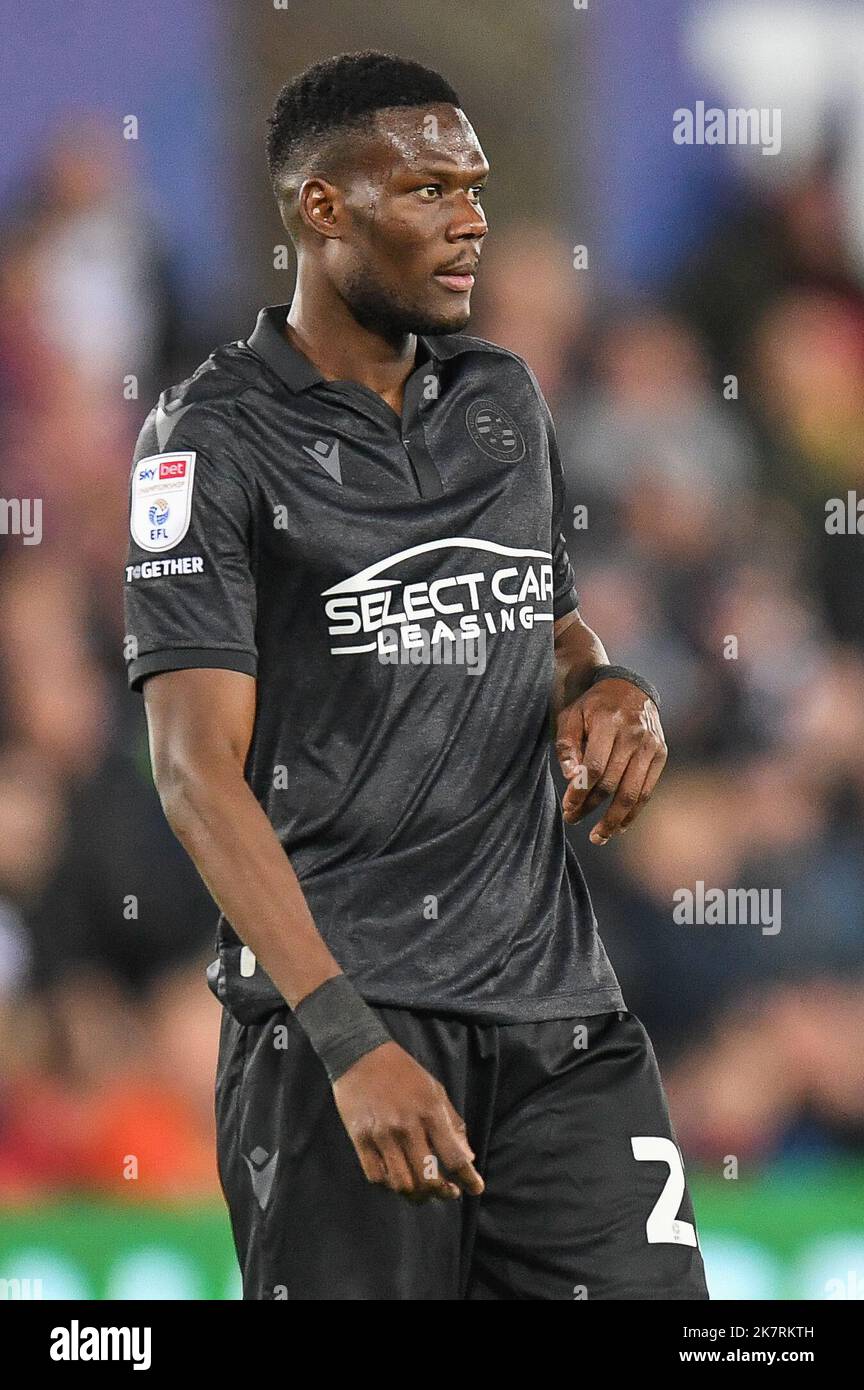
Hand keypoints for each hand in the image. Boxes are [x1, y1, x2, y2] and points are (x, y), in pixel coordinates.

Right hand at [332, 1041, 484, 1202]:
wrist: (360, 1054)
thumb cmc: (404, 1072)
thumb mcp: (435, 1089)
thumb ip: (452, 1123)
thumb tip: (467, 1157)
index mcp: (430, 1112)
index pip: (454, 1156)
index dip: (468, 1178)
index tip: (476, 1189)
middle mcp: (407, 1127)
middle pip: (427, 1178)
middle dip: (441, 1192)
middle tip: (446, 1192)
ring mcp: (382, 1135)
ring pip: (401, 1184)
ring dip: (415, 1194)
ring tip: (422, 1191)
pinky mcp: (359, 1139)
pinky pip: (375, 1176)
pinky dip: (389, 1185)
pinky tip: (396, 1178)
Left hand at [555, 677, 666, 844]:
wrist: (629, 688)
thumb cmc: (592, 707)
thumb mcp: (572, 716)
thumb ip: (567, 746)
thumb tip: (571, 778)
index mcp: (610, 723)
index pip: (595, 767)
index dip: (580, 792)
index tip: (567, 807)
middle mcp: (634, 735)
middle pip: (612, 783)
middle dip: (590, 807)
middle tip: (572, 820)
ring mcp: (651, 746)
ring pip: (632, 792)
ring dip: (614, 819)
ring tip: (598, 837)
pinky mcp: (661, 754)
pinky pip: (647, 790)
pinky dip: (633, 812)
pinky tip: (619, 826)